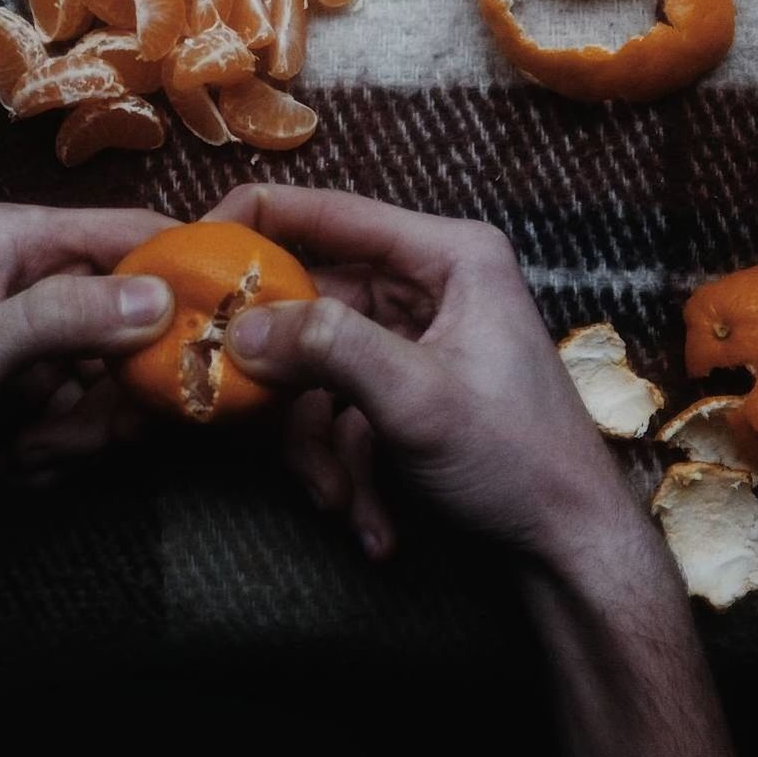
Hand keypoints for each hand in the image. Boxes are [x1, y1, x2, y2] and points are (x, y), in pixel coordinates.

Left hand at [0, 203, 176, 481]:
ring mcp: (51, 340)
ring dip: (82, 430)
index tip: (225, 331)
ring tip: (18, 451)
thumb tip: (163, 296)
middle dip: (114, 391)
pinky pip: (98, 418)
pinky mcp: (49, 387)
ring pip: (126, 383)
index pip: (140, 235)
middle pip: (143, 325)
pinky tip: (9, 462)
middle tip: (58, 433)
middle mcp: (46, 282)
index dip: (189, 276)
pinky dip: (64, 451)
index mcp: (24, 243)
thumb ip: (56, 319)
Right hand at [203, 184, 638, 563]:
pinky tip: (372, 518)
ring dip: (316, 442)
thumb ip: (327, 347)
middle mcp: (430, 287)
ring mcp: (417, 340)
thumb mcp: (415, 398)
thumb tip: (243, 326)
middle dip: (284, 375)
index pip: (332, 213)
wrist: (567, 543)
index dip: (255, 223)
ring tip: (337, 497)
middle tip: (242, 407)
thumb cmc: (518, 460)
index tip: (190, 254)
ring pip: (321, 368)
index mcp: (448, 256)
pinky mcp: (407, 388)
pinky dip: (346, 464)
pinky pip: (345, 409)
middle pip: (315, 302)